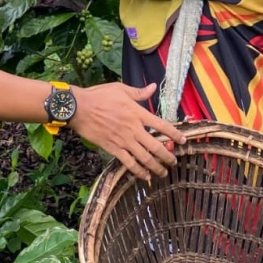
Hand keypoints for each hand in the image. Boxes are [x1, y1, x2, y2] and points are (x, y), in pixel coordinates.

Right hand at [70, 82, 185, 180]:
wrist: (79, 108)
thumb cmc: (99, 95)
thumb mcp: (121, 89)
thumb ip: (139, 92)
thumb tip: (154, 87)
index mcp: (137, 113)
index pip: (162, 125)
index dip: (175, 134)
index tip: (183, 140)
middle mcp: (134, 128)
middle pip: (156, 146)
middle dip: (167, 156)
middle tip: (174, 162)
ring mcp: (124, 140)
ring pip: (145, 158)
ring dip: (156, 167)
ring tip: (163, 173)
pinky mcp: (113, 148)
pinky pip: (129, 163)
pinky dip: (138, 171)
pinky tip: (145, 176)